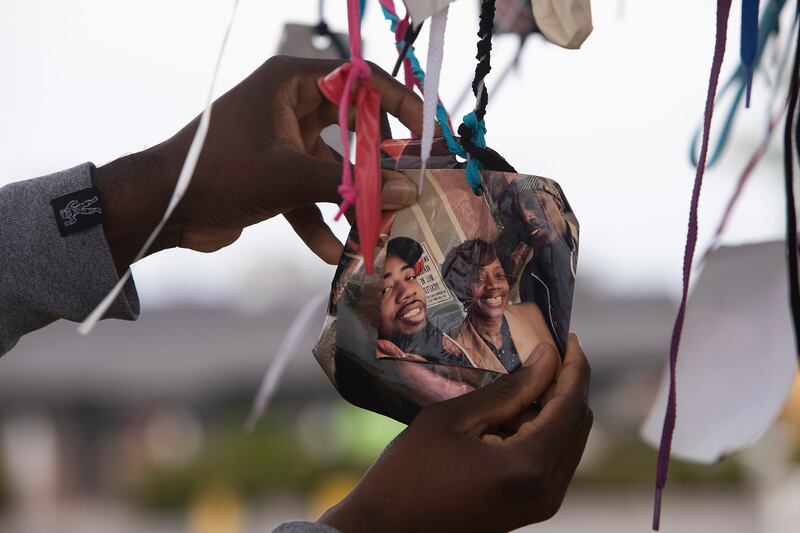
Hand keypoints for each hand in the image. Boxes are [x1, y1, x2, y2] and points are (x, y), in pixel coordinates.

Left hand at [93, 56, 422, 271]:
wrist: (161, 208)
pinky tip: (333, 255)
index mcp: (290, 83)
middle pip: (353, 129)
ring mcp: (283, 142)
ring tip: (376, 231)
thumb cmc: (217, 173)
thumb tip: (406, 190)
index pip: (360, 81)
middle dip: (377, 165)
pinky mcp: (274, 175)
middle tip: (406, 189)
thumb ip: (349, 184)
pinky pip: (310, 196)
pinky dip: (320, 223)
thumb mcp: (288, 176)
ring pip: (334, 168)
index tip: (426, 134)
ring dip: (352, 201)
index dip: (398, 105)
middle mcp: (290, 107)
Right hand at [320, 334, 591, 532]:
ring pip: (568, 441)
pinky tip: (516, 409)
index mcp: (527, 467)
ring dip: (555, 406)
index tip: (567, 336)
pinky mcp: (529, 508)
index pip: (570, 406)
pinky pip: (552, 459)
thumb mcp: (454, 419)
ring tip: (527, 374)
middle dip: (567, 384)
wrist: (387, 528)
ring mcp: (540, 504)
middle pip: (578, 424)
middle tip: (545, 351)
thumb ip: (508, 390)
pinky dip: (542, 429)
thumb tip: (547, 358)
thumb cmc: (409, 471)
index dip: (574, 367)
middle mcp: (545, 490)